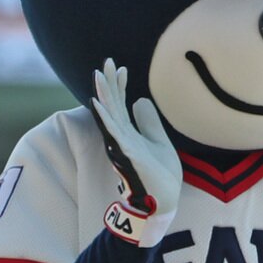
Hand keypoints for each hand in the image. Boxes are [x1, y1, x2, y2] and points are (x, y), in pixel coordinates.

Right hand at [90, 58, 181, 247]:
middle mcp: (121, 138)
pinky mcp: (129, 156)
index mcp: (129, 134)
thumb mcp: (158, 142)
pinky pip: (114, 134)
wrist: (163, 201)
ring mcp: (123, 146)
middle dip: (108, 84)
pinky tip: (99, 104)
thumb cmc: (159, 175)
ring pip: (110, 116)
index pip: (121, 106)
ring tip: (99, 75)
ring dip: (104, 95)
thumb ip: (148, 123)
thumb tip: (140, 100)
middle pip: (112, 106)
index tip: (120, 67)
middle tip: (107, 61)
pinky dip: (106, 118)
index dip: (119, 87)